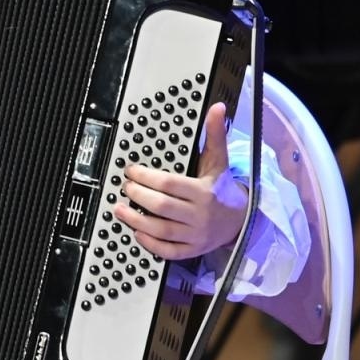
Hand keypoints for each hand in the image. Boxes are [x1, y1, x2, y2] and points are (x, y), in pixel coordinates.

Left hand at [114, 101, 248, 260]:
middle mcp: (199, 215)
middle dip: (138, 195)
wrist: (239, 220)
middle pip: (161, 206)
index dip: (146, 176)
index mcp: (204, 191)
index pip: (169, 183)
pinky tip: (137, 232)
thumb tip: (217, 108)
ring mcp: (196, 235)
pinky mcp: (192, 250)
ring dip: (136, 220)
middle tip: (125, 187)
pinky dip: (151, 243)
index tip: (131, 170)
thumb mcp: (218, 161)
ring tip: (119, 209)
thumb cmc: (221, 188)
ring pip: (161, 230)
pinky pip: (169, 251)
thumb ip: (214, 135)